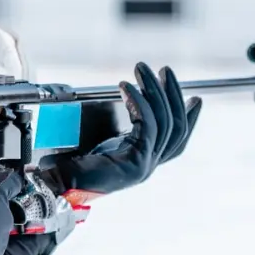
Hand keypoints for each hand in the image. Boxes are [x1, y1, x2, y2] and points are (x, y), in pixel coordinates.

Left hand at [45, 62, 200, 197]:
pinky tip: (127, 86)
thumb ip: (124, 128)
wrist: (59, 185)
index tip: (195, 98)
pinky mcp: (135, 162)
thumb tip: (133, 97)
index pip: (177, 140)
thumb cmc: (74, 163)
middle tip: (165, 70)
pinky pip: (146, 124)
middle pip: (176, 127)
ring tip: (143, 69)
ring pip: (164, 122)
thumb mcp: (106, 141)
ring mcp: (144, 165)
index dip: (190, 118)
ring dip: (154, 90)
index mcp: (144, 160)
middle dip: (172, 94)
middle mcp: (148, 165)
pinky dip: (139, 101)